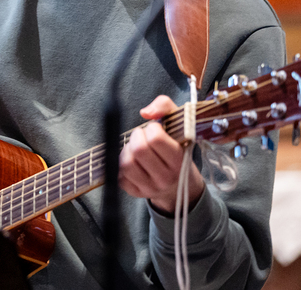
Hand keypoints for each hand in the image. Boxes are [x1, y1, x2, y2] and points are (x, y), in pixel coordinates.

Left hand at [119, 95, 204, 214]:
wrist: (180, 184)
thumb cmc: (176, 150)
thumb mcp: (178, 124)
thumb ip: (164, 107)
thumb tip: (145, 112)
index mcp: (179, 160)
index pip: (155, 139)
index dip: (151, 129)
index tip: (155, 130)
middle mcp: (166, 177)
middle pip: (138, 150)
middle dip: (137, 137)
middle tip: (142, 137)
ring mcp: (150, 188)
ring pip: (126, 163)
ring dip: (127, 151)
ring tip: (136, 149)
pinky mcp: (136, 193)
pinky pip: (119, 176)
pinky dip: (121, 165)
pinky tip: (132, 161)